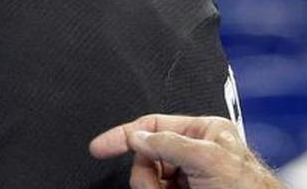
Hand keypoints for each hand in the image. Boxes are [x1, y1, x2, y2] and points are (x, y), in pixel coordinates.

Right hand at [88, 114, 282, 188]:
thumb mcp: (207, 159)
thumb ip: (169, 143)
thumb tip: (137, 137)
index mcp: (204, 131)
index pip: (153, 125)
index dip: (124, 135)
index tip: (99, 147)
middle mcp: (195, 152)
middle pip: (147, 157)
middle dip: (147, 175)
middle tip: (163, 188)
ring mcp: (190, 178)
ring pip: (149, 180)